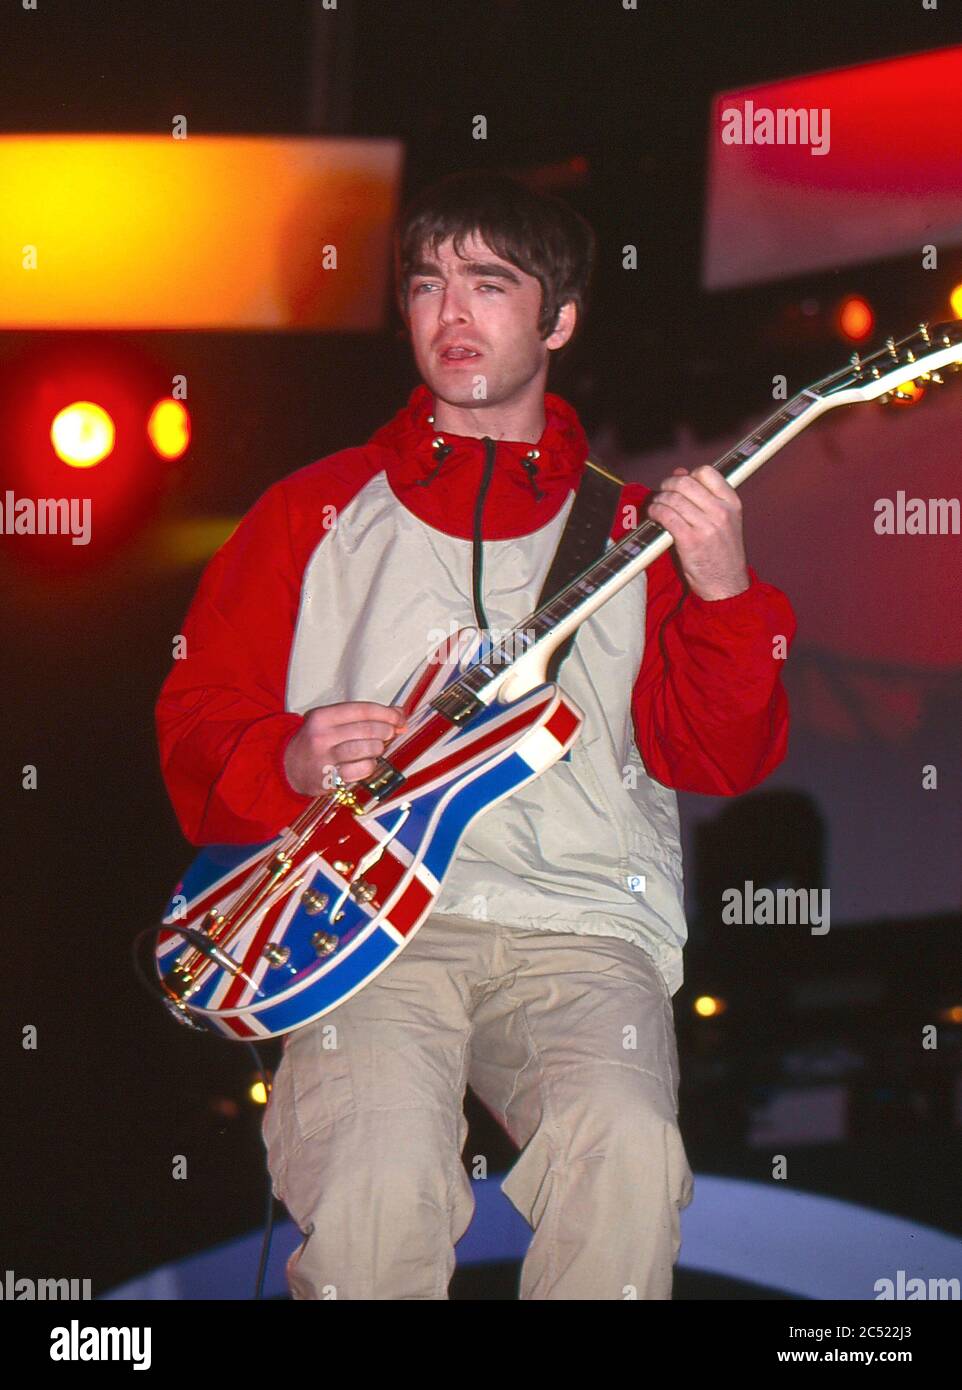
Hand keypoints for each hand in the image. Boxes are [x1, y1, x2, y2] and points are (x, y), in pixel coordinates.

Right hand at [283, 701, 407, 795]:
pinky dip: (370, 766)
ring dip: (378, 749)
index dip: (387, 713)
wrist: (288, 767)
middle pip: (368, 730)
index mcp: (323, 717)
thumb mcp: (331, 722)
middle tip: (389, 734)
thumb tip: (398, 713)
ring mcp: (326, 759)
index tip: (399, 718)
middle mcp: (323, 736)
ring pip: (367, 750)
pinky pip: (362, 770)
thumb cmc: (315, 742)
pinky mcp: (330, 779)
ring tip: (375, 748)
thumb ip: (362, 716)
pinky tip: (366, 763)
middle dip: (386, 731)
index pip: (363, 710)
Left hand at [646, 466, 749, 600]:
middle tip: (663, 493)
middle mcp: (721, 512)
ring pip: (672, 498)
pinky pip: (666, 515)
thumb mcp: (722, 521)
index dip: (688, 475)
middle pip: (685, 482)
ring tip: (656, 507)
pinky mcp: (689, 540)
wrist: (727, 586)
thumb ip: (704, 496)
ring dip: (658, 500)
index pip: (706, 472)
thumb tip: (680, 472)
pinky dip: (655, 512)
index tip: (681, 485)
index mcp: (732, 503)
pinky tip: (654, 516)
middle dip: (668, 485)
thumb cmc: (722, 554)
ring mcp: (706, 526)